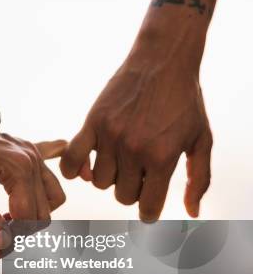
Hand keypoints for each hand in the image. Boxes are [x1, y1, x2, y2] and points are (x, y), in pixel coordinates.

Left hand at [0, 123, 65, 259]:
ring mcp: (35, 157)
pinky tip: (14, 211)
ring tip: (3, 222)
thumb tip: (2, 243)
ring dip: (31, 220)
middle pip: (41, 215)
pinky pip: (50, 186)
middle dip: (18, 236)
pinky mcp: (33, 158)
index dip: (10, 242)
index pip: (27, 218)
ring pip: (52, 203)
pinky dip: (39, 203)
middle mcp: (33, 160)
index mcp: (18, 166)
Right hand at [60, 27, 212, 220]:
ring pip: (98, 181)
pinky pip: (71, 159)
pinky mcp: (93, 121)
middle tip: (140, 170)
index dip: (150, 209)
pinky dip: (72, 169)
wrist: (163, 60)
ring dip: (110, 176)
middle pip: (122, 196)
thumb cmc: (185, 101)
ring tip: (121, 158)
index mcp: (162, 158)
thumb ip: (199, 179)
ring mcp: (110, 135)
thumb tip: (191, 213)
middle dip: (132, 189)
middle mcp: (134, 150)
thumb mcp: (201, 139)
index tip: (150, 199)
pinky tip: (85, 165)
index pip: (148, 208)